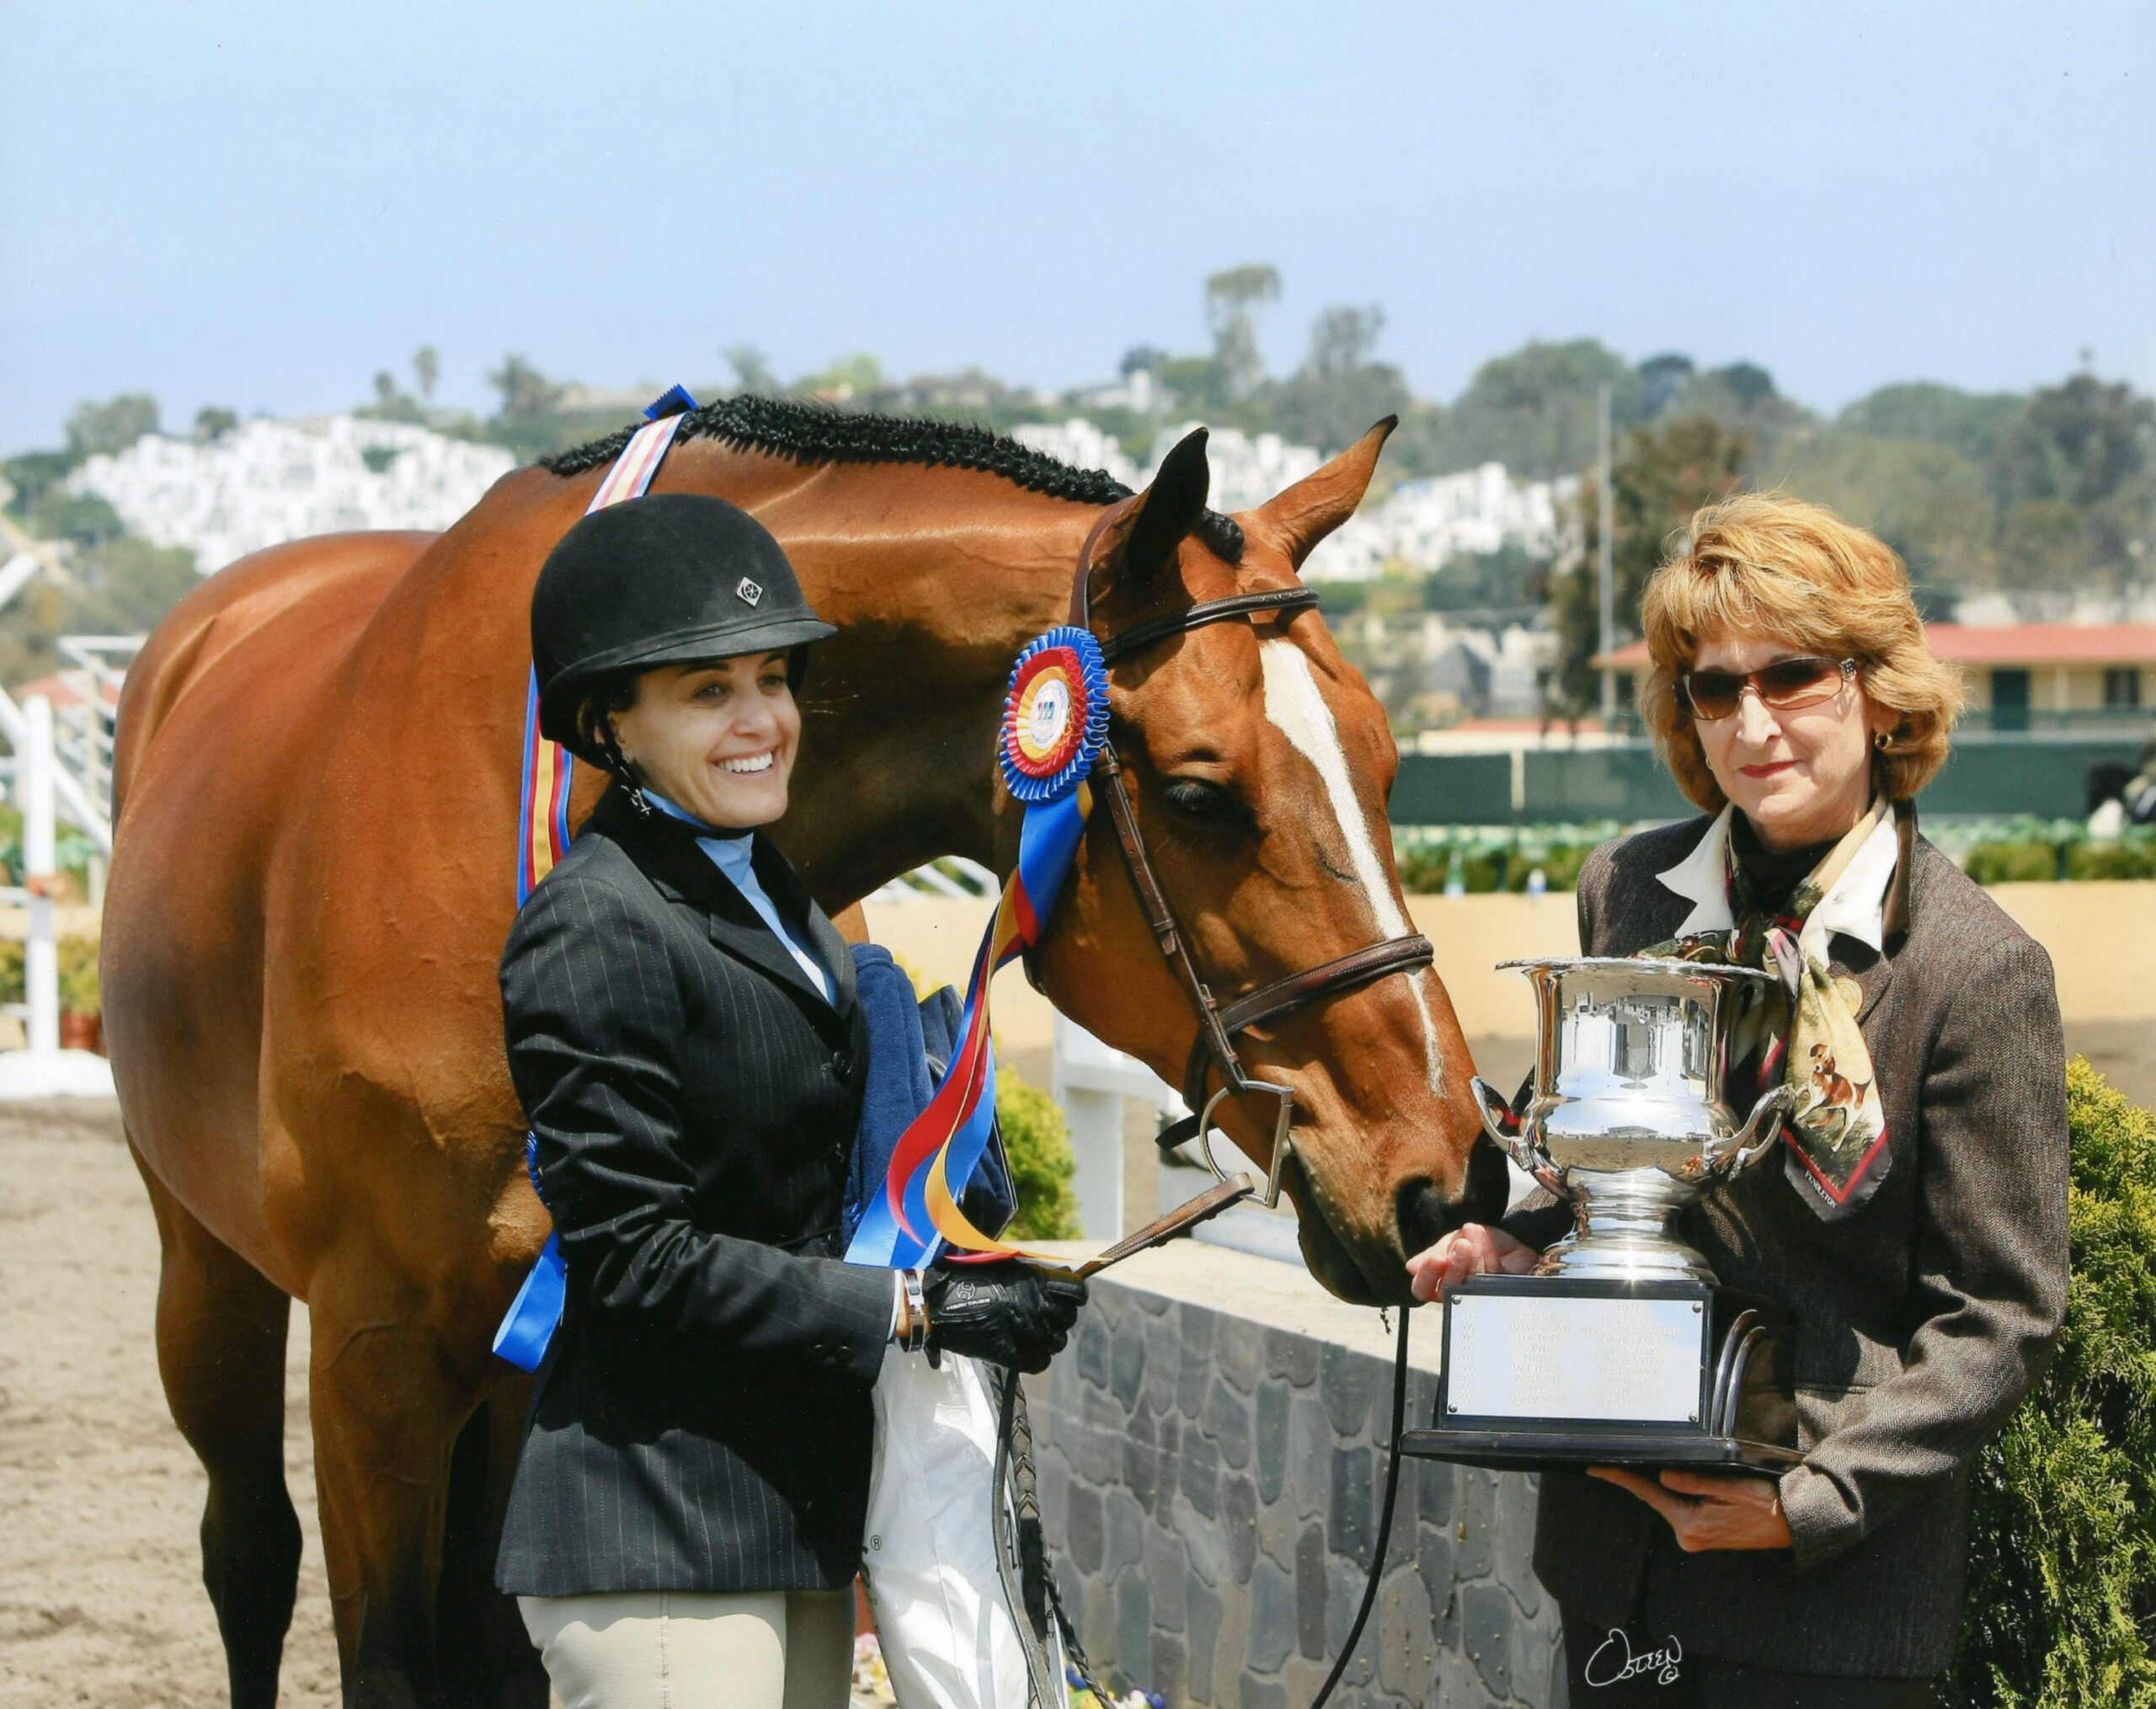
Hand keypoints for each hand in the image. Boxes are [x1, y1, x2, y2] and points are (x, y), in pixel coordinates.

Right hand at [922, 1261, 1086, 1373]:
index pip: (1078, 1292)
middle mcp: (1038, 1308)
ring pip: (1057, 1342)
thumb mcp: (1006, 1265)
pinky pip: (1041, 1361)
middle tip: (1043, 1314)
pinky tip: (1024, 1347)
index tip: (1067, 1297)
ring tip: (1031, 1331)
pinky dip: (1036, 1356)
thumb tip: (1064, 1274)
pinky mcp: (1014, 1356)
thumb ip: (1035, 1274)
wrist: (939, 1306)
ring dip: (1048, 1337)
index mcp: (1037, 1282)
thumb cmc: (970, 1278)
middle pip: (1069, 1318)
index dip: (1074, 1295)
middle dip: (1060, 1316)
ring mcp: (1027, 1334)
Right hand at [1405, 1223, 1538, 1302]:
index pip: (1423, 1288)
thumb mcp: (1454, 1240)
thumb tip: (1411, 1267)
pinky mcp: (1504, 1293)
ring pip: (1470, 1287)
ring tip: (1470, 1239)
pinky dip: (1488, 1254)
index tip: (1435, 1258)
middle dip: (1453, 1266)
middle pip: (1446, 1291)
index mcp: (1441, 1282)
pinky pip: (1494, 1277)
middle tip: (1460, 1245)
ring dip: (1471, 1260)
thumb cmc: (1480, 1243)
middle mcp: (1458, 1294)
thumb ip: (1436, 1251)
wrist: (1515, 1238)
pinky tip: (1483, 1237)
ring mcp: (1482, 1296)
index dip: (1426, 1277)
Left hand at [1587, 1467, 1793, 1551]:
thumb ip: (1695, 1481)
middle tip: (1632, 1450)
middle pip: (1656, 1496)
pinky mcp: (1705, 1533)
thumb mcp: (1732, 1487)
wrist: (1796, 1524)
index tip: (1595, 1467)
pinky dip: (1679, 1491)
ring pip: (1671, 1500)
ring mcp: (1696, 1537)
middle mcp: (1689, 1535)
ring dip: (1666, 1483)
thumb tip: (1662, 1475)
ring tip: (1670, 1462)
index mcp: (1691, 1525)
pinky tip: (1680, 1478)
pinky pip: (1683, 1506)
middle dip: (1645, 1475)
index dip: (1620, 1478)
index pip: (1647, 1493)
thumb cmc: (1770, 1505)